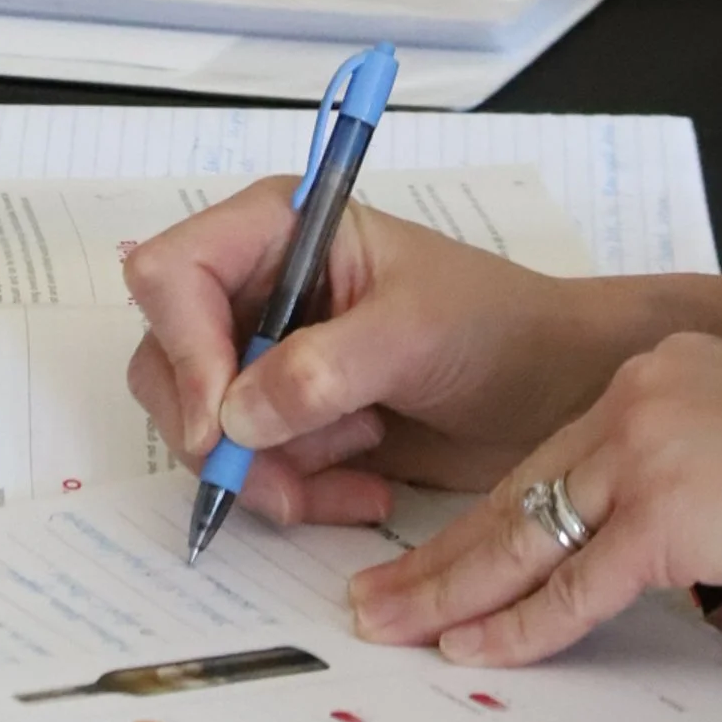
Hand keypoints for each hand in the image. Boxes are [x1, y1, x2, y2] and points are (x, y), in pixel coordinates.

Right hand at [123, 184, 633, 528]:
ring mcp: (268, 356)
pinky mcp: (290, 421)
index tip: (219, 421)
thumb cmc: (497, 328)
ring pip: (199, 423)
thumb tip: (233, 418)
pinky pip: (247, 466)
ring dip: (265, 469)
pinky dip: (293, 492)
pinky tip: (362, 490)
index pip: (174, 273)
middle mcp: (257, 286)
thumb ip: (323, 370)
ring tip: (353, 470)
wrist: (555, 395)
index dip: (182, 345)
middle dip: (216, 428)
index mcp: (277, 229)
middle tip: (281, 476)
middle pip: (166, 356)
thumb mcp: (414, 333)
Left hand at [349, 333, 721, 672]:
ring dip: (451, 590)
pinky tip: (476, 650)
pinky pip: (577, 583)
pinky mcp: (667, 513)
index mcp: (660, 379)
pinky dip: (522, 624)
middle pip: (517, 488)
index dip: (496, 513)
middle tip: (381, 594)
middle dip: (445, 552)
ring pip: (525, 533)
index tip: (446, 551)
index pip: (556, 457)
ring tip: (392, 624)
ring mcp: (645, 450)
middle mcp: (638, 400)